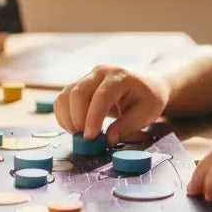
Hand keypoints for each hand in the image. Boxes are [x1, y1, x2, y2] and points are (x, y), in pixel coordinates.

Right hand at [53, 66, 170, 144]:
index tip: (90, 137)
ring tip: (79, 134)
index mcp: (120, 76)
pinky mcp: (79, 84)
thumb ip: (126, 127)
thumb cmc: (148, 99)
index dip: (93, 117)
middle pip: (78, 92)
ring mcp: (88, 76)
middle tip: (86, 138)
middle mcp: (101, 72)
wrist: (147, 85)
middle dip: (77, 118)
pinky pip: (63, 98)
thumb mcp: (145, 114)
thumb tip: (107, 140)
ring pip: (66, 95)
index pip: (101, 96)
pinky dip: (63, 115)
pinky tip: (73, 127)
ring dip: (67, 118)